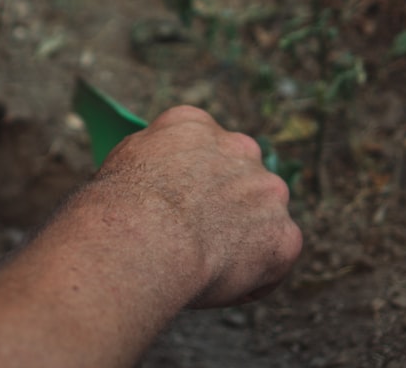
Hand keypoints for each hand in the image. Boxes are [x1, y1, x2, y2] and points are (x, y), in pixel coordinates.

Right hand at [95, 106, 301, 306]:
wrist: (144, 239)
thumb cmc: (121, 204)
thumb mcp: (125, 160)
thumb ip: (156, 159)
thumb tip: (161, 174)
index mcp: (194, 124)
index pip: (201, 142)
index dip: (188, 173)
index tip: (178, 195)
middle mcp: (238, 148)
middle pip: (239, 173)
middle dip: (224, 199)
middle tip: (195, 230)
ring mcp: (268, 191)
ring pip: (261, 215)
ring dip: (241, 235)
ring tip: (204, 262)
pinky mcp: (284, 236)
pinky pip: (273, 257)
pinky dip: (253, 274)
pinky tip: (219, 281)